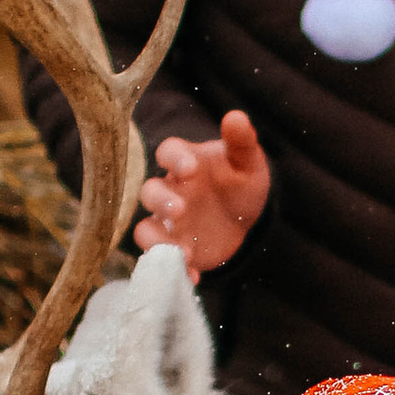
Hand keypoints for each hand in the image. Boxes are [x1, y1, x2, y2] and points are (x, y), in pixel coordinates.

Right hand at [135, 109, 268, 276]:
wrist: (244, 216)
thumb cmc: (239, 180)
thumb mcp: (247, 162)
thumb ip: (241, 142)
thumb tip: (236, 117)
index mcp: (185, 162)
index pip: (168, 152)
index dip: (175, 159)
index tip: (190, 168)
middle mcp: (170, 191)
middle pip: (150, 192)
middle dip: (161, 201)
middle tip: (180, 210)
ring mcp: (169, 222)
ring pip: (147, 229)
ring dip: (160, 241)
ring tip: (183, 252)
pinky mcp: (176, 247)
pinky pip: (166, 260)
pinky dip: (178, 270)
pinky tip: (194, 277)